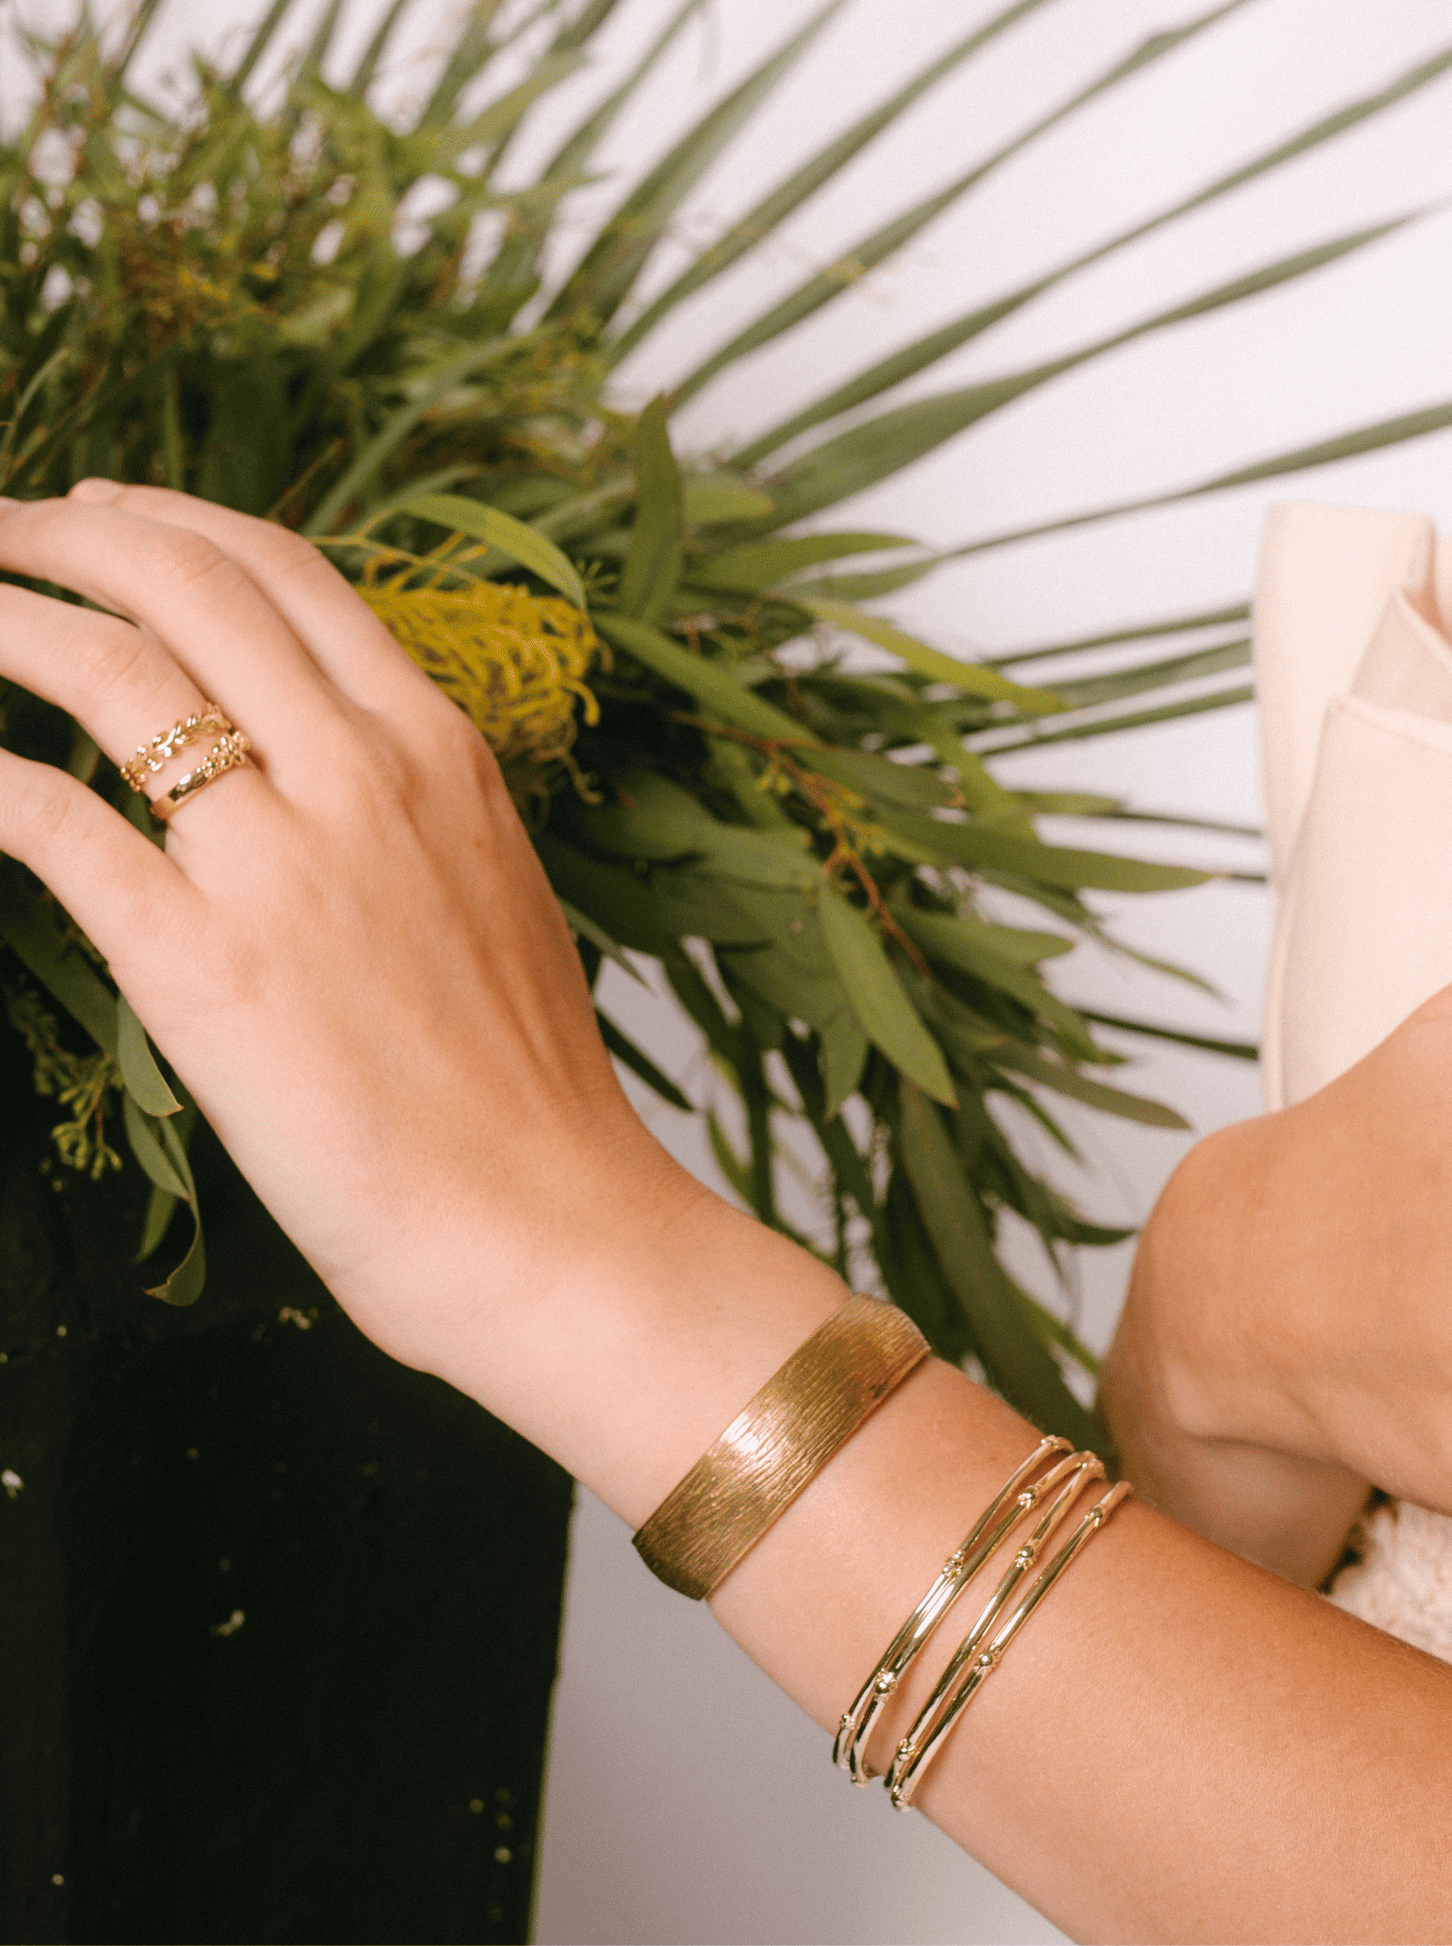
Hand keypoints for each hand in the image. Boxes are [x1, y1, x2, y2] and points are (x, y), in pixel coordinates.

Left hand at [0, 483, 698, 1377]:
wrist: (547, 1220)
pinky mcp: (200, 959)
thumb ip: (411, 813)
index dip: (170, 518)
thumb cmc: (526, 1089)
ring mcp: (282, 859)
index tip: (100, 509)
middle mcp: (363, 772)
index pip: (290, 572)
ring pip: (102, 668)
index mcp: (441, 754)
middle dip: (58, 531)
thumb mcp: (493, 899)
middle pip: (184, 579)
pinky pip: (45, 820)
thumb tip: (327, 774)